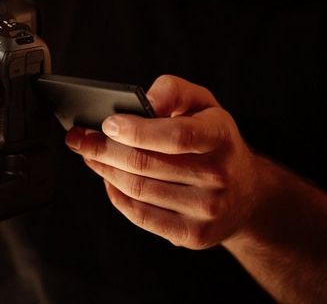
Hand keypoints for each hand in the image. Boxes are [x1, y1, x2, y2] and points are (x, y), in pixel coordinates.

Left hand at [64, 74, 260, 248]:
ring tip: (89, 154)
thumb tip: (144, 100)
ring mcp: (208, 210)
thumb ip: (172, 91)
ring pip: (137, 188)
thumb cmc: (213, 139)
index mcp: (221, 136)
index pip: (177, 135)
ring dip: (103, 169)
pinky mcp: (193, 235)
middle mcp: (219, 175)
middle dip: (103, 148)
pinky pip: (140, 214)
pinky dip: (115, 194)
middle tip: (79, 138)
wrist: (247, 194)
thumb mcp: (202, 103)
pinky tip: (109, 178)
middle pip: (145, 164)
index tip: (107, 124)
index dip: (137, 130)